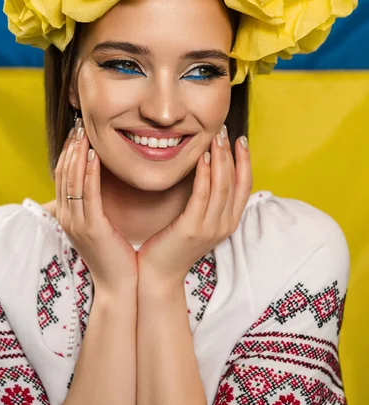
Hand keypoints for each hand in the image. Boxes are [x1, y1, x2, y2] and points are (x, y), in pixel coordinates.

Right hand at [55, 121, 138, 297]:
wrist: (121, 285)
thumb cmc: (116, 255)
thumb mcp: (100, 227)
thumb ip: (95, 207)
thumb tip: (101, 184)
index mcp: (69, 217)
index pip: (63, 177)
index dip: (69, 153)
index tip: (78, 132)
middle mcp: (68, 218)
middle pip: (64, 174)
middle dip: (71, 147)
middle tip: (79, 124)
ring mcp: (77, 223)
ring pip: (73, 181)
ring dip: (78, 154)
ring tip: (85, 133)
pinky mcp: (91, 228)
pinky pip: (87, 194)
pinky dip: (89, 173)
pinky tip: (94, 156)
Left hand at [136, 126, 252, 288]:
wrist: (158, 273)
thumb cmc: (173, 243)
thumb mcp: (197, 220)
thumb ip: (206, 199)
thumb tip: (208, 170)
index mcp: (228, 221)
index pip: (244, 186)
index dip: (245, 161)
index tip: (240, 139)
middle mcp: (224, 224)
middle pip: (235, 182)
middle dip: (231, 153)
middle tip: (224, 130)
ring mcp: (210, 228)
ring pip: (221, 186)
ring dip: (220, 158)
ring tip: (215, 137)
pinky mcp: (192, 228)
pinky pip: (202, 196)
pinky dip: (204, 174)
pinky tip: (202, 157)